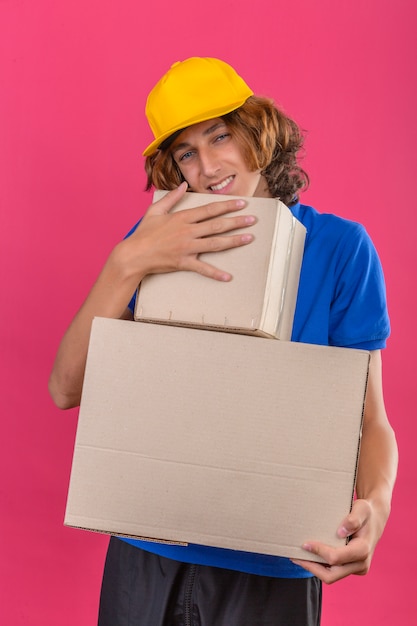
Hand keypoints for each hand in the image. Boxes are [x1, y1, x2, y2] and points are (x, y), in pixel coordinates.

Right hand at [125, 182, 255, 280]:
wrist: (134, 254)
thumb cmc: (144, 233)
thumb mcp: (155, 210)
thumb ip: (171, 198)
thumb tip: (182, 185)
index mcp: (182, 218)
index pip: (210, 209)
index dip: (228, 206)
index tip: (242, 203)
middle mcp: (187, 231)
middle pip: (217, 225)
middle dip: (237, 221)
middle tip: (253, 220)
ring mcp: (187, 247)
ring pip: (215, 243)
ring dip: (234, 241)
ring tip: (249, 238)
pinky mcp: (183, 262)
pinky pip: (202, 269)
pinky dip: (215, 273)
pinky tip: (228, 277)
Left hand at [291, 499, 381, 583]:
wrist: (375, 519)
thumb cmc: (367, 512)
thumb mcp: (362, 509)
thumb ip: (353, 519)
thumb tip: (340, 532)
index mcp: (363, 550)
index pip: (336, 558)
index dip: (319, 552)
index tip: (305, 544)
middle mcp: (361, 564)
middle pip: (331, 575)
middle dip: (311, 567)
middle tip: (295, 557)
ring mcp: (357, 568)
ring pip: (331, 576)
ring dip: (314, 568)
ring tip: (298, 557)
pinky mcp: (352, 568)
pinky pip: (334, 572)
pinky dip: (320, 566)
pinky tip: (309, 556)